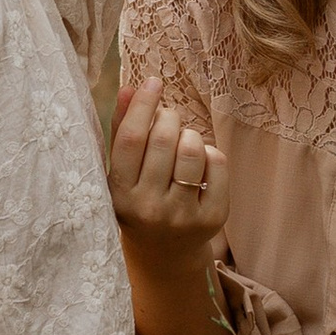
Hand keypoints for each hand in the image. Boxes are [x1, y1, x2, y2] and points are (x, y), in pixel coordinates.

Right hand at [106, 78, 229, 246]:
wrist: (164, 252)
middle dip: (168, 118)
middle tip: (167, 121)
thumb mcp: (121, 172)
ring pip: (192, 149)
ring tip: (181, 142)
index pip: (130, 139)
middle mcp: (148, 208)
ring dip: (188, 134)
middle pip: (163, 139)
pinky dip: (209, 153)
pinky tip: (199, 164)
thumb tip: (130, 88)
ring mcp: (181, 216)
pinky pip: (217, 163)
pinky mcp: (212, 218)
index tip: (153, 82)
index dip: (142, 105)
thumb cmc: (139, 199)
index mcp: (119, 194)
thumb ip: (122, 129)